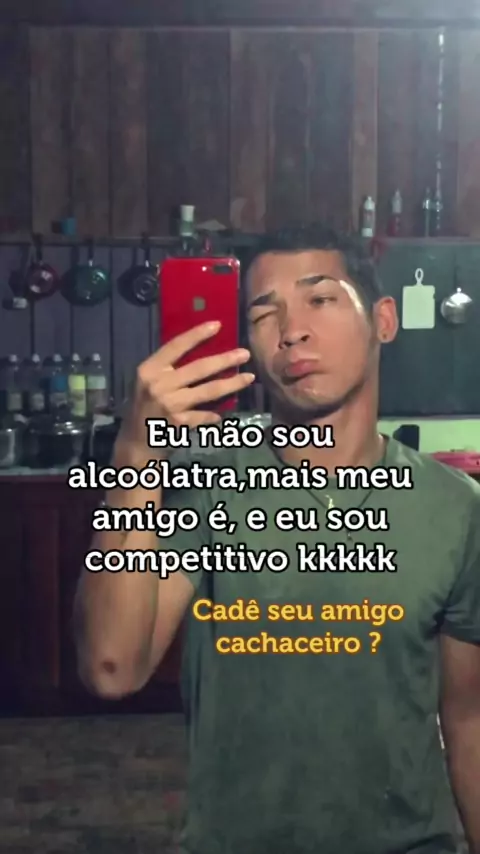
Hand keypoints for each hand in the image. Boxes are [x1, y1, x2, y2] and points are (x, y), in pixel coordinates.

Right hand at [119, 321, 253, 456]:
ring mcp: (170, 404)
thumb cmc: (144, 406)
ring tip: (249, 377)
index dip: (197, 334)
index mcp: (150, 369)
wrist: (135, 441)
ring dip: (232, 384)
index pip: (176, 346)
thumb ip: (169, 368)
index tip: (217, 325)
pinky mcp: (179, 422)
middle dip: (225, 360)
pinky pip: (205, 415)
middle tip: (245, 354)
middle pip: (199, 368)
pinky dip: (214, 415)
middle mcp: (159, 384)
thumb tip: (204, 351)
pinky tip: (221, 415)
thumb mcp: (149, 382)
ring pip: (209, 391)